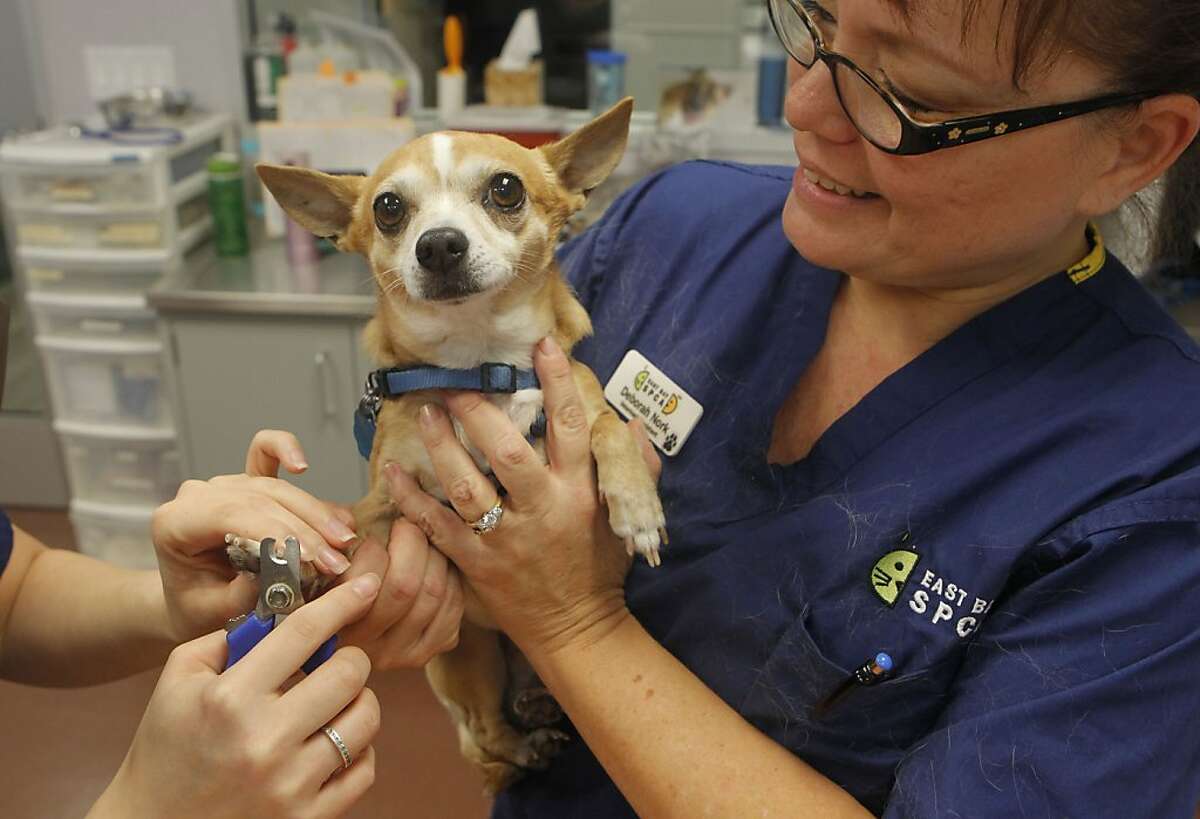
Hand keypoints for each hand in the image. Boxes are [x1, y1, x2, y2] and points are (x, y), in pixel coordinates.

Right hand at [89, 574, 382, 818]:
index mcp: (230, 699)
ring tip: (333, 705)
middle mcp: (264, 741)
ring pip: (364, 720)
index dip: (342, 603)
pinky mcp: (308, 818)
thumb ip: (230, 638)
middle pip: (349, 675)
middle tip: (336, 663)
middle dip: (350, 659)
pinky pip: (364, 769)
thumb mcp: (178, 681)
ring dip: (358, 702)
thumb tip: (282, 612)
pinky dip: (357, 750)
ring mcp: (290, 785)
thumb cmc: (167, 748)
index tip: (365, 585)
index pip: (303, 634)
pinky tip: (331, 743)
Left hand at [153, 430, 359, 642]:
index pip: (231, 514)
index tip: (312, 558)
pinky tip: (301, 463)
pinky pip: (264, 453)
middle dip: (304, 529)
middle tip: (336, 561)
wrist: (190, 605)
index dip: (276, 531)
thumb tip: (285, 569)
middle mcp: (198, 496)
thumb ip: (246, 592)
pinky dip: (284, 450)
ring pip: (276, 487)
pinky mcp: (246, 482)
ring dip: (314, 513)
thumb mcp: (215, 613)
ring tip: (343, 540)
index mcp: (175, 523)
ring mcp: (223, 485)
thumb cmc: (198, 609)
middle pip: (260, 499)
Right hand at [336, 518, 464, 668]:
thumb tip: (349, 523)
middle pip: (404, 586)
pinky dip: (450, 578)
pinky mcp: (428, 652)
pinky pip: (451, 606)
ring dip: (434, 556)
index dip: (373, 548)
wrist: (346, 640)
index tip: (373, 534)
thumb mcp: (318, 567)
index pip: (362, 582)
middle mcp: (366, 647)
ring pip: (433, 592)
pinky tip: (436, 566)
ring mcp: (400, 654)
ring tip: (422, 541)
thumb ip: (328, 545)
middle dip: (411, 542)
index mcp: (332, 624)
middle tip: (405, 525)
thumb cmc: (329, 590)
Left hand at [384, 337, 659, 656]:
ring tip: (426, 412)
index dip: (558, 383)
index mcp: (579, 492)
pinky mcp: (476, 563)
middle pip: (508, 452)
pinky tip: (394, 469)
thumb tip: (629, 423)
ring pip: (467, 485)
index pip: (571, 428)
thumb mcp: (624, 519)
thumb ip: (634, 469)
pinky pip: (438, 526)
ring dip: (443, 446)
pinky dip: (412, 498)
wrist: (576, 630)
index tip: (543, 345)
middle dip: (480, 413)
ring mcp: (505, 539)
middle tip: (458, 385)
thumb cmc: (600, 569)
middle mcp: (541, 510)